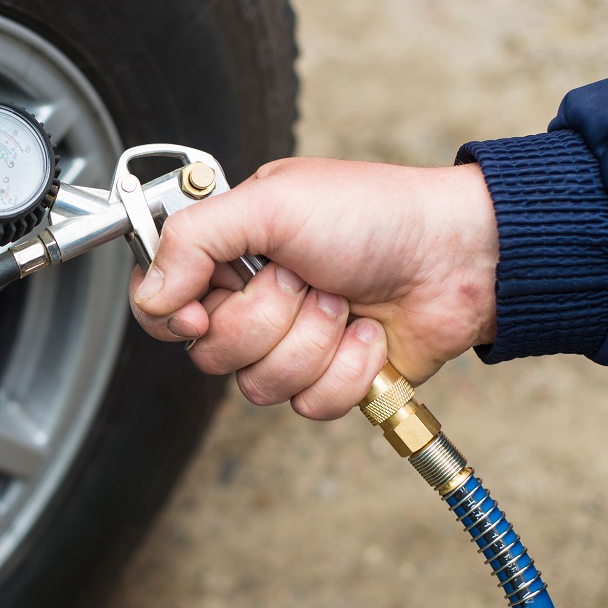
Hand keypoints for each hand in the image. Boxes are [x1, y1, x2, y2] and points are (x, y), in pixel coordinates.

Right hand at [129, 157, 498, 418]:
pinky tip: (368, 335)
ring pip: (260, 385)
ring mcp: (289, 344)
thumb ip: (194, 239)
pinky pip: (310, 405)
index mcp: (226, 254)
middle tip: (305, 279)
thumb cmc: (374, 214)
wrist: (458, 256)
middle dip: (269, 318)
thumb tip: (148, 294)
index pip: (161, 306)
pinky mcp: (328, 379)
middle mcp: (250, 301)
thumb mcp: (272, 203)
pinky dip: (348, 370)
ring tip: (344, 301)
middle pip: (212, 352)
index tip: (206, 307)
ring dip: (314, 342)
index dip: (177, 317)